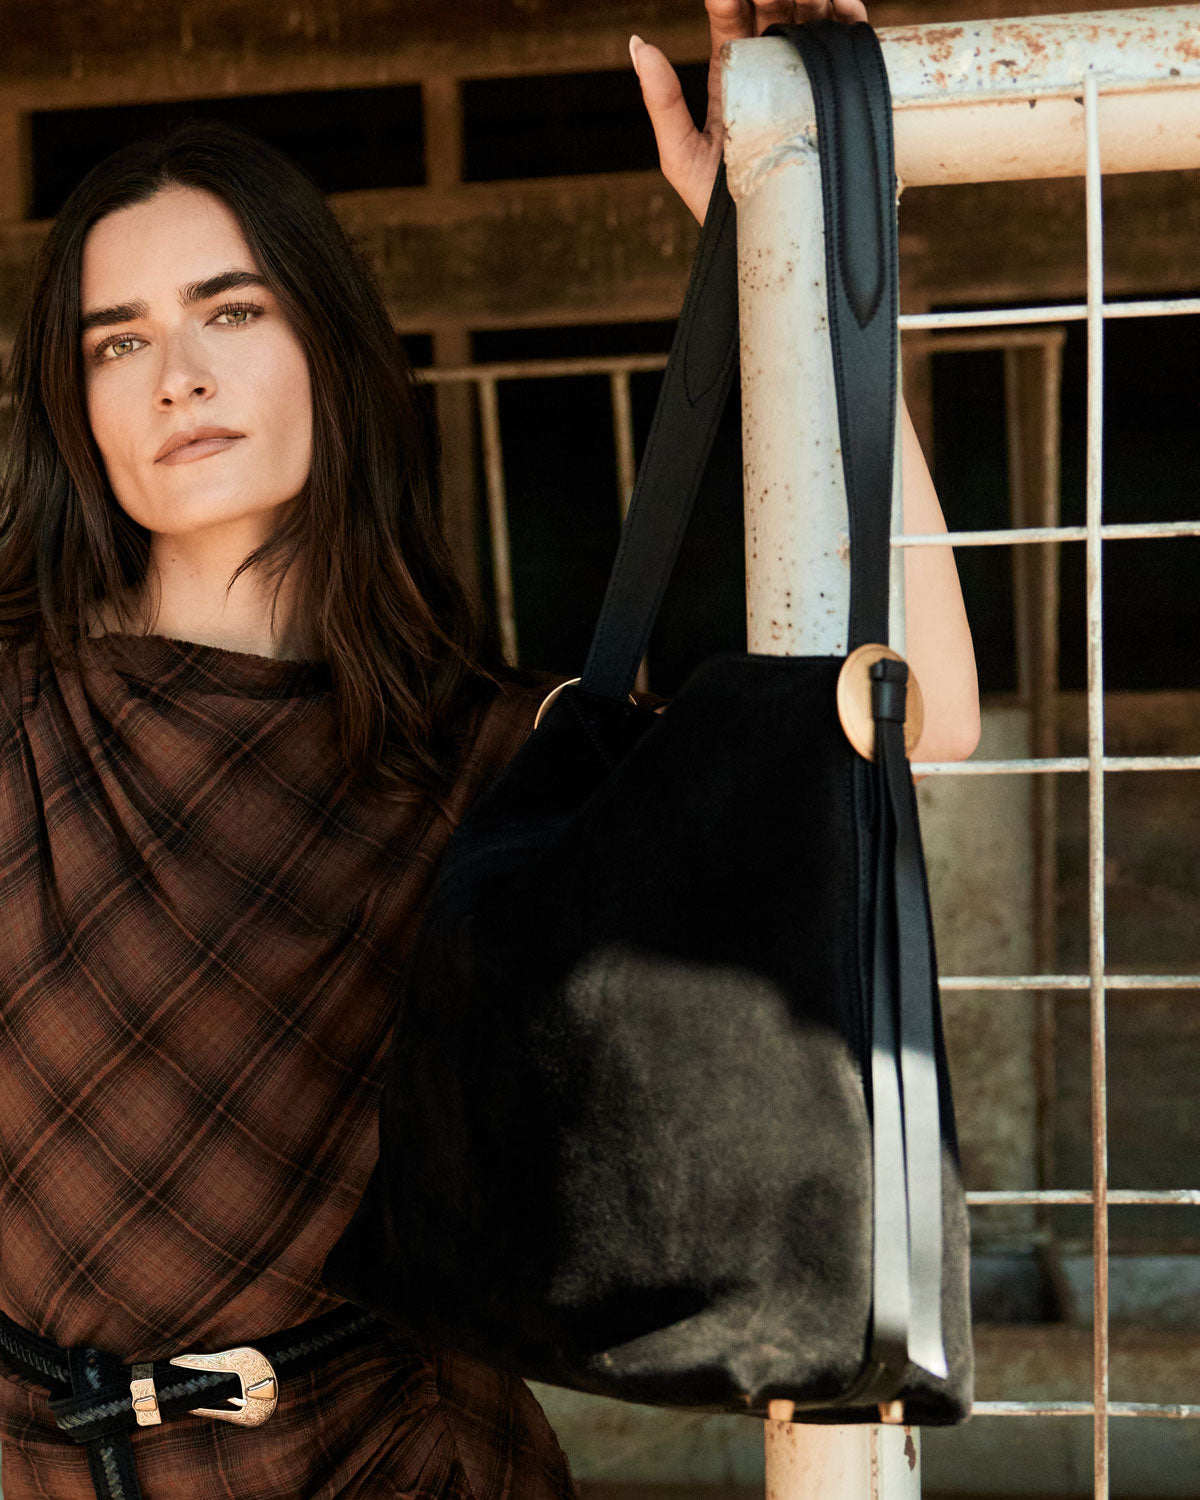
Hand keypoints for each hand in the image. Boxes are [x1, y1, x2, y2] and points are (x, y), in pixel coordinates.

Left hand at [631, 0, 868, 224]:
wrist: (771, 246)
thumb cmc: (722, 209)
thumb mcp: (682, 157)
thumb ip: (661, 102)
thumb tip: (637, 44)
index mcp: (734, 79)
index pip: (732, 24)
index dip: (729, 1)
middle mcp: (773, 73)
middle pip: (775, 13)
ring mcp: (809, 82)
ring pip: (812, 22)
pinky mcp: (843, 98)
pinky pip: (852, 50)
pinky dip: (851, 20)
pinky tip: (842, 4)